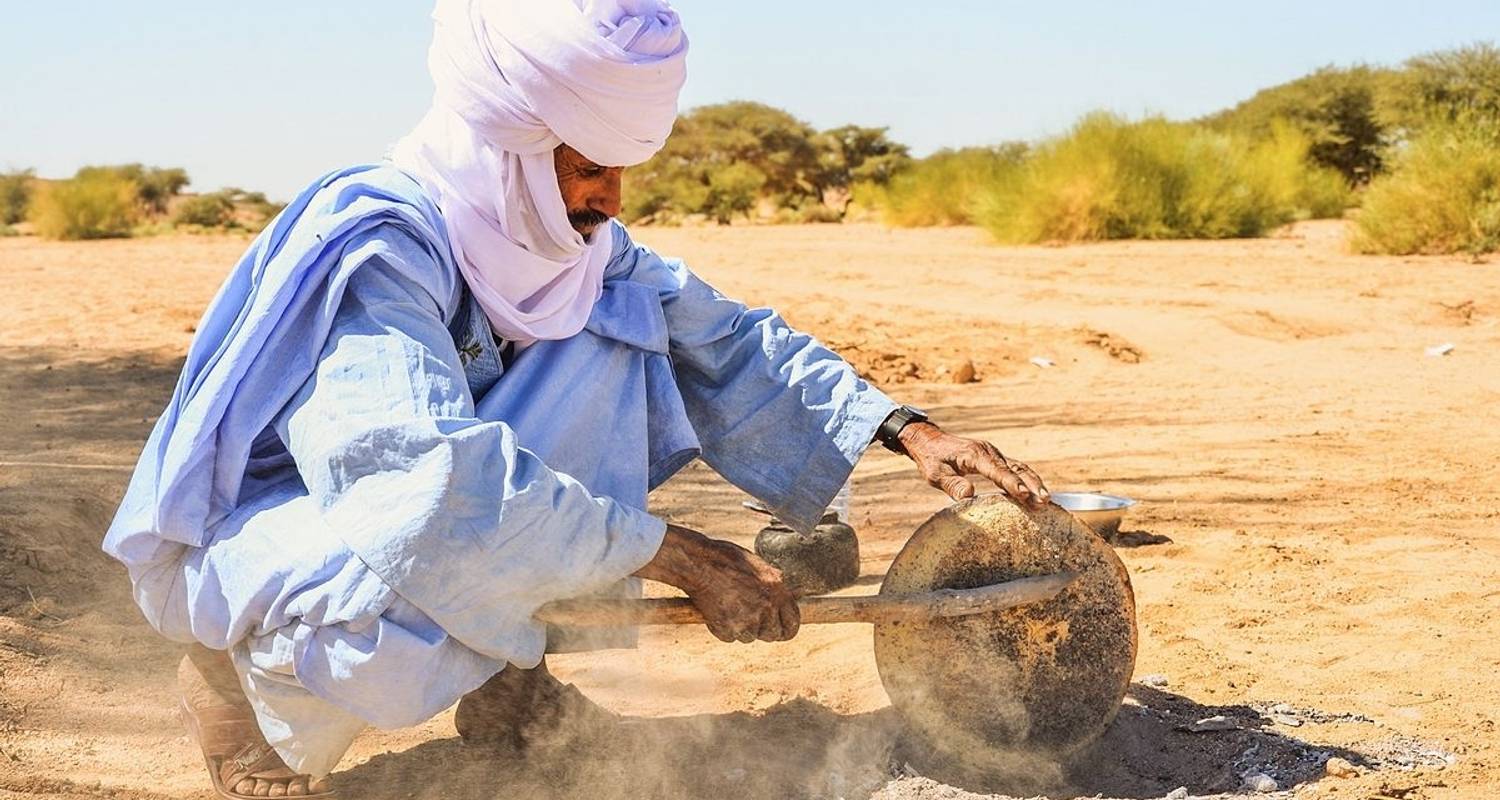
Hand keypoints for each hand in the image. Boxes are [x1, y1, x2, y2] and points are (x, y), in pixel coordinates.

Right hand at [634, 525, 799, 642]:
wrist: (698, 565)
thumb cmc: (725, 559)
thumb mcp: (757, 565)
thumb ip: (772, 582)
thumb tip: (784, 594)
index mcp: (777, 591)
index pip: (793, 622)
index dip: (787, 628)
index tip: (781, 630)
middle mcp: (765, 609)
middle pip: (772, 634)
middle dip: (763, 629)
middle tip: (750, 617)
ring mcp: (746, 622)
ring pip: (750, 636)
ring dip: (742, 627)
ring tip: (730, 606)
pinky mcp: (728, 630)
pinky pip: (731, 637)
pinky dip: (724, 628)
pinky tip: (718, 609)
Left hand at [896, 421, 1050, 507]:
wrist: (930, 441)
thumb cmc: (932, 459)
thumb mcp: (935, 475)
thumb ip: (952, 485)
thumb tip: (969, 496)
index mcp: (974, 455)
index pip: (997, 470)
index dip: (1011, 483)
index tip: (1024, 495)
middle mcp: (988, 452)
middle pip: (1015, 468)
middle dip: (1031, 485)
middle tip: (1043, 502)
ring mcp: (994, 454)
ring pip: (1020, 467)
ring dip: (1034, 483)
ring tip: (1046, 500)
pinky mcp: (995, 459)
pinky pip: (1016, 468)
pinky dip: (1028, 480)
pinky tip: (1037, 493)